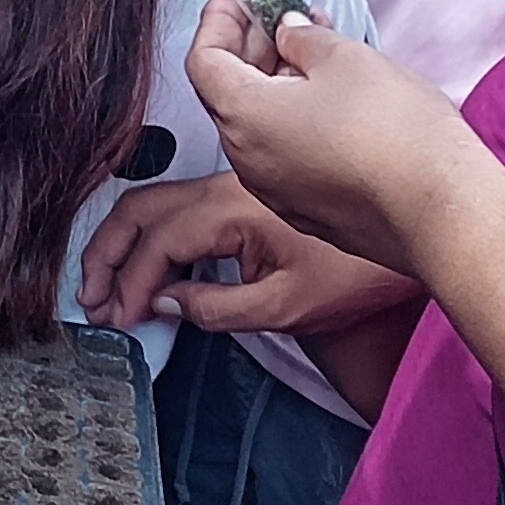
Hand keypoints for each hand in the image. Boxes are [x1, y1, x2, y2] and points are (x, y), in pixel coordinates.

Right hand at [79, 167, 415, 341]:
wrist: (414, 233)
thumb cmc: (359, 274)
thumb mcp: (288, 305)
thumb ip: (219, 308)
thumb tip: (167, 304)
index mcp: (231, 208)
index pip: (159, 242)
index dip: (132, 282)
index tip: (119, 317)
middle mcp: (226, 187)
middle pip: (142, 207)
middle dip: (107, 252)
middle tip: (90, 296)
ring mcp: (236, 186)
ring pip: (159, 201)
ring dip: (128, 241)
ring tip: (109, 285)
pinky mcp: (249, 196)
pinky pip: (185, 206)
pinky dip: (156, 235)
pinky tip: (157, 270)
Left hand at [187, 0, 474, 273]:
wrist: (443, 211)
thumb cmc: (394, 129)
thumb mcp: (345, 58)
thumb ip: (303, 37)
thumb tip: (286, 33)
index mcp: (243, 117)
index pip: (203, 58)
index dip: (219, 18)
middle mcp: (247, 160)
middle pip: (228, 91)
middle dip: (251, 45)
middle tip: (285, 10)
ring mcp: (277, 190)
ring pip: (259, 123)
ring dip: (276, 79)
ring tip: (316, 46)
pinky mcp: (309, 209)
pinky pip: (285, 152)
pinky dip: (294, 116)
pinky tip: (331, 94)